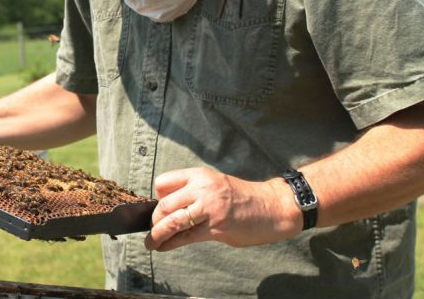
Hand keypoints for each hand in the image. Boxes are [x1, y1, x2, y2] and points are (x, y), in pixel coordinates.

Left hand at [144, 167, 300, 251]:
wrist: (273, 206)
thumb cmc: (243, 197)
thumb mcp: (215, 184)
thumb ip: (194, 192)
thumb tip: (171, 207)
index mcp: (200, 175)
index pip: (164, 182)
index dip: (157, 197)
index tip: (160, 208)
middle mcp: (202, 189)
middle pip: (164, 204)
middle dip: (154, 220)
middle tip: (153, 229)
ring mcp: (209, 208)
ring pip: (172, 222)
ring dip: (157, 235)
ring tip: (150, 243)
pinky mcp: (216, 227)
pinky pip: (186, 237)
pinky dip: (170, 244)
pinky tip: (163, 247)